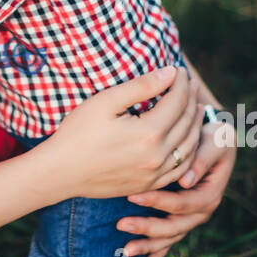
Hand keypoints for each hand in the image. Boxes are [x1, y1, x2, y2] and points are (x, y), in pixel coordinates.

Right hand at [38, 66, 199, 201]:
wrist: (59, 172)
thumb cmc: (78, 133)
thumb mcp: (106, 102)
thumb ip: (141, 86)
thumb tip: (170, 72)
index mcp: (149, 133)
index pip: (178, 102)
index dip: (182, 83)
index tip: (181, 70)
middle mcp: (158, 156)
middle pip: (187, 123)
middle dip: (192, 100)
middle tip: (192, 85)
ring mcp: (155, 175)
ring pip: (189, 148)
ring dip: (196, 126)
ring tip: (196, 109)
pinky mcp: (149, 186)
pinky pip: (180, 169)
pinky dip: (190, 152)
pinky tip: (186, 141)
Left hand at [117, 76, 237, 256]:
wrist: (208, 131)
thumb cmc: (210, 130)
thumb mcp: (213, 137)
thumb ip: (203, 155)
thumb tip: (188, 180)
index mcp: (211, 189)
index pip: (188, 202)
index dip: (164, 201)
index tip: (135, 194)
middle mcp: (203, 207)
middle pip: (178, 226)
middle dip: (149, 226)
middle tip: (121, 223)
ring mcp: (191, 215)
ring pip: (171, 237)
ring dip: (148, 243)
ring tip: (123, 249)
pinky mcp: (179, 217)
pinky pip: (168, 239)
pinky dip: (154, 252)